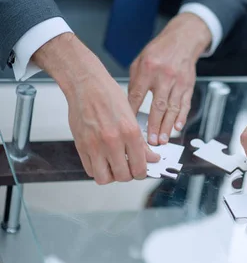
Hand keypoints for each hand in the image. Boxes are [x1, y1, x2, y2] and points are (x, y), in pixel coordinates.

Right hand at [33, 34, 158, 183]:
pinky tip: (102, 161)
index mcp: (129, 132)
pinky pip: (90, 169)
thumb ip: (140, 141)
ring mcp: (95, 145)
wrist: (86, 84)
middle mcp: (112, 140)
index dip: (142, 172)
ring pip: (105, 178)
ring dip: (111, 176)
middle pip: (123, 176)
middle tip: (128, 169)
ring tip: (114, 166)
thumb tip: (150, 157)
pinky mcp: (81, 145)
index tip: (142, 170)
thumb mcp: (131, 116)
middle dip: (128, 176)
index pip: (140, 166)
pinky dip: (97, 170)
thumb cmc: (108, 95)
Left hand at [128, 13, 210, 144]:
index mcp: (148, 69)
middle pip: (157, 105)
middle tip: (150, 141)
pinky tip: (177, 127)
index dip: (132, 113)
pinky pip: (185, 104)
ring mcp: (178, 81)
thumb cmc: (159, 51)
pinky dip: (182, 117)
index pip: (137, 95)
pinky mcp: (188, 85)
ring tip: (162, 140)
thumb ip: (135, 81)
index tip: (128, 127)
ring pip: (172, 108)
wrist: (183, 39)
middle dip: (153, 125)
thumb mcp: (140, 60)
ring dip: (167, 126)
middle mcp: (164, 76)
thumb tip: (128, 104)